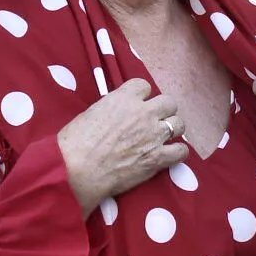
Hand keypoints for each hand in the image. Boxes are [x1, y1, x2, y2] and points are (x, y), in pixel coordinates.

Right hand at [57, 77, 190, 212]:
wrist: (78, 169)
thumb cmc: (75, 143)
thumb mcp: (91, 113)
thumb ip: (110, 109)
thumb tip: (115, 115)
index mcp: (123, 98)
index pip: (144, 86)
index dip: (142, 96)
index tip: (137, 105)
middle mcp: (143, 113)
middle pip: (168, 102)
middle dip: (163, 111)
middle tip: (153, 122)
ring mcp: (153, 135)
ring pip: (179, 123)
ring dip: (172, 129)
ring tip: (163, 138)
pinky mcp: (158, 158)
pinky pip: (181, 151)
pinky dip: (178, 153)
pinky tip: (170, 156)